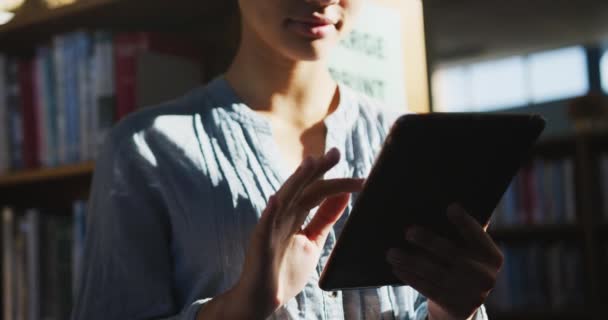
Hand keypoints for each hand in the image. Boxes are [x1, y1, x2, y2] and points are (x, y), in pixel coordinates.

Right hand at [232, 148, 363, 318]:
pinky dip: (270, 212)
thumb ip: (326, 218)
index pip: (318, 192)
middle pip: (303, 188)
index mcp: (296, 214)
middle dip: (318, 170)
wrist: (263, 299)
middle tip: (337, 153)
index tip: (361, 179)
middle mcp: (283, 215)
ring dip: (296, 181)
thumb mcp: (313, 240)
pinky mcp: (260, 244)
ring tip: (310, 163)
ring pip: (285, 198)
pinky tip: (276, 199)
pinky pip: (265, 226)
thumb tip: (345, 195)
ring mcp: (271, 228)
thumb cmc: (285, 270)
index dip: (337, 183)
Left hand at [386, 203, 502, 319]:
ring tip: (392, 252)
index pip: (478, 236)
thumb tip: (439, 208)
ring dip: (411, 261)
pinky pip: (428, 289)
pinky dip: (410, 277)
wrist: (461, 306)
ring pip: (436, 273)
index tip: (451, 207)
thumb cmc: (458, 267)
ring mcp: (474, 295)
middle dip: (429, 241)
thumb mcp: (467, 253)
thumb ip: (461, 235)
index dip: (465, 222)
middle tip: (408, 231)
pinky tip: (397, 267)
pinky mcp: (457, 309)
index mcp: (492, 257)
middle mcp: (487, 277)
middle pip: (454, 254)